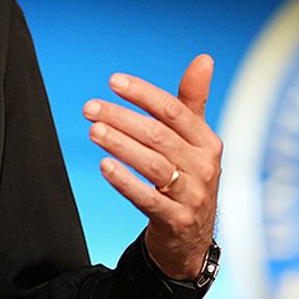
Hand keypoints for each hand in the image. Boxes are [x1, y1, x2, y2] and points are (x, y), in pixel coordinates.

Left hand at [84, 54, 221, 280]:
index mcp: (207, 142)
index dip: (143, 94)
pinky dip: (125, 181)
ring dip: (120, 144)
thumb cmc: (189, 179)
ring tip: (93, 131)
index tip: (113, 82)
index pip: (174, 110)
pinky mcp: (176, 220)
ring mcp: (192, 195)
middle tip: (90, 108)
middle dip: (122, 118)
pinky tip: (105, 166)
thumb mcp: (196, 141)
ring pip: (152, 164)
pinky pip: (148, 198)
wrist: (192, 239)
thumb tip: (204, 59)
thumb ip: (193, 102)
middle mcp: (204, 166)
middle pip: (159, 135)